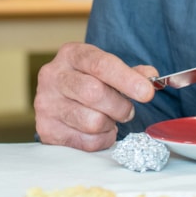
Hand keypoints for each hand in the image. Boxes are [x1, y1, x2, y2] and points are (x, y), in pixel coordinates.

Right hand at [33, 42, 157, 151]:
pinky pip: (87, 142)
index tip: (147, 92)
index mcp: (71, 54)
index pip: (100, 65)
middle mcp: (53, 75)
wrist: (57, 98)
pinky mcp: (46, 129)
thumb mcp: (107, 70)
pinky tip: (98, 130)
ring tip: (108, 118)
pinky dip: (101, 139)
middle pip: (94, 93)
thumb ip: (131, 73)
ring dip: (110, 124)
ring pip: (92, 121)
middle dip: (120, 106)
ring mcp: (46, 103)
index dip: (126, 79)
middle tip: (127, 111)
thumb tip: (150, 77)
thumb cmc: (87, 80)